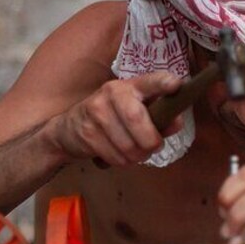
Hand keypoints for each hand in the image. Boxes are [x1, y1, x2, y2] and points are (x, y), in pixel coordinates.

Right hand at [53, 71, 182, 165]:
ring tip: (135, 152)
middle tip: (153, 147)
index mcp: (129, 86)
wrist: (68, 129)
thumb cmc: (111, 118)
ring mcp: (96, 112)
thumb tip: (176, 123)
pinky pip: (116, 157)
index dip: (162, 83)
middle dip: (151, 141)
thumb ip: (159, 117)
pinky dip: (123, 162)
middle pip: (137, 119)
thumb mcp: (134, 111)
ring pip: (128, 144)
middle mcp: (112, 93)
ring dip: (137, 156)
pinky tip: (119, 154)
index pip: (149, 81)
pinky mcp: (87, 132)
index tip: (176, 84)